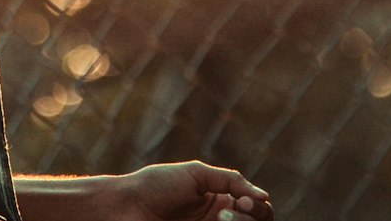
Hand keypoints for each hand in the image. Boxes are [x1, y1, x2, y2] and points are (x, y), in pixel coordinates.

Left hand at [115, 161, 272, 220]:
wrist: (126, 207)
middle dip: (250, 219)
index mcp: (222, 201)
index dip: (258, 207)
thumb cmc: (157, 186)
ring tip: (219, 220)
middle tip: (225, 213)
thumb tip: (264, 196)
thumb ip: (230, 181)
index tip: (241, 200)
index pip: (259, 209)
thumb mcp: (195, 174)